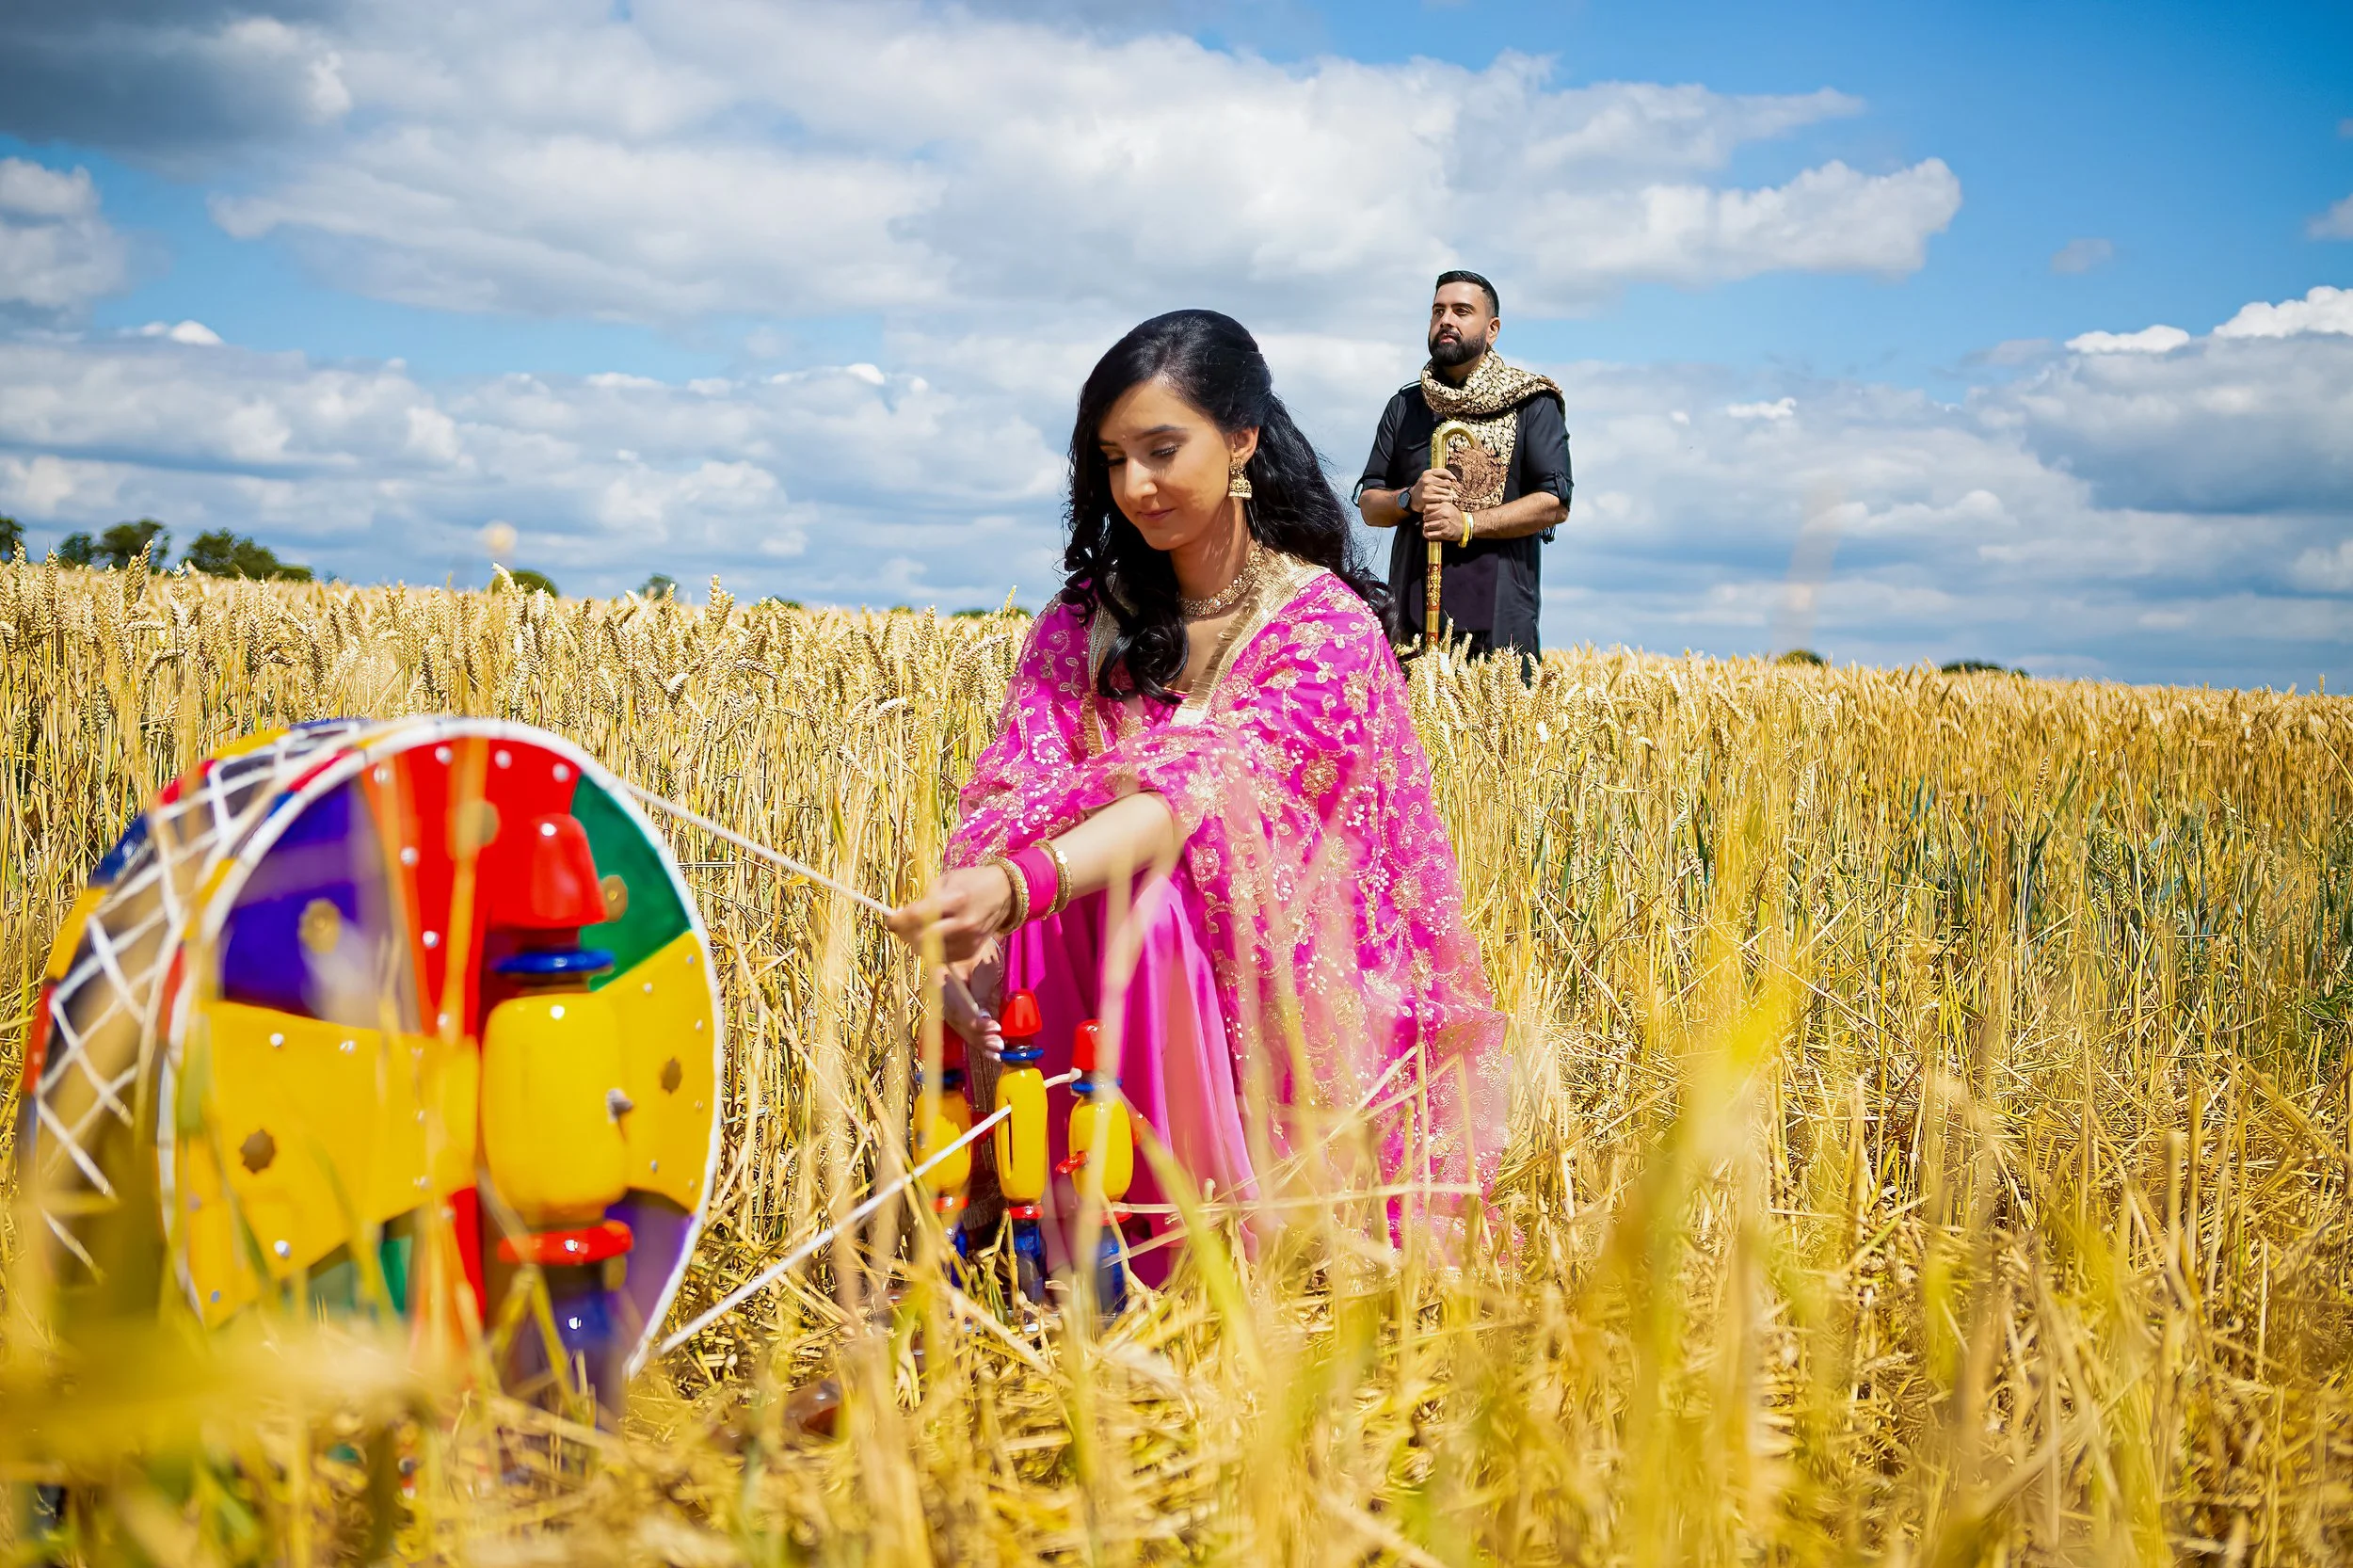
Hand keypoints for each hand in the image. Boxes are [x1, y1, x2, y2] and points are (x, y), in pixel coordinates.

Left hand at [887, 863, 1011, 964]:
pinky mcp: (971, 952)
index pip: (917, 916)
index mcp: (956, 900)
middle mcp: (963, 923)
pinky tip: (937, 937)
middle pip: (921, 939)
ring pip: (930, 952)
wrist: (1005, 894)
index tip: (891, 921)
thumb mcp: (946, 881)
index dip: (898, 921)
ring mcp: (969, 940)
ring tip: (920, 931)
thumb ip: (925, 900)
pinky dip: (934, 950)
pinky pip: (942, 958)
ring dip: (918, 943)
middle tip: (903, 927)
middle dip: (907, 934)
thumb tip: (901, 918)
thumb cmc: (971, 882)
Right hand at [940, 940, 1005, 1055]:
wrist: (969, 944)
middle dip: (980, 1036)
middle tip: (999, 1044)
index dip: (976, 1022)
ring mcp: (944, 1006)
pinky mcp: (953, 1012)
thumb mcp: (981, 970)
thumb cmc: (977, 953)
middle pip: (958, 1023)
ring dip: (979, 1042)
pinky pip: (963, 1028)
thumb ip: (981, 994)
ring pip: (961, 1029)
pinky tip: (990, 1051)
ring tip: (997, 1051)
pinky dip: (977, 1039)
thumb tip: (984, 1019)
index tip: (994, 1027)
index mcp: (941, 982)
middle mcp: (939, 997)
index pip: (958, 1009)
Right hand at [1409, 468, 1458, 512]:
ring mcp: (1426, 489)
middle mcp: (1427, 480)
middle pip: (1448, 484)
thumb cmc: (1424, 487)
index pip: (1445, 473)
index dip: (1450, 478)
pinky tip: (1441, 501)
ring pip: (1446, 492)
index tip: (1449, 483)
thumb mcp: (1429, 477)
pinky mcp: (1426, 498)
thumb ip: (1442, 474)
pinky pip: (1442, 499)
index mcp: (1428, 473)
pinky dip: (1444, 501)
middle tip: (1444, 492)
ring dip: (1447, 495)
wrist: (1412, 498)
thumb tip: (1454, 479)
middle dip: (1448, 488)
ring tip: (1443, 497)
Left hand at [1422, 501, 1467, 541]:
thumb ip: (1437, 506)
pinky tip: (1429, 534)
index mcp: (1443, 506)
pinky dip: (1428, 535)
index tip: (1428, 515)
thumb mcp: (1448, 507)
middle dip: (1426, 521)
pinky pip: (1430, 534)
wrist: (1466, 525)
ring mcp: (1444, 524)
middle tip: (1428, 522)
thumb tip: (1425, 510)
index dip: (1426, 512)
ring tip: (1429, 528)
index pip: (1427, 508)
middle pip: (1426, 517)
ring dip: (1426, 528)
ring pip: (1427, 526)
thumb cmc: (1455, 516)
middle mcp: (1443, 514)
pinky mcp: (1444, 533)